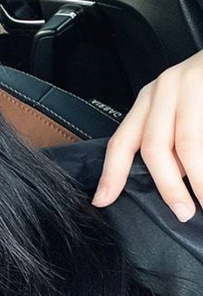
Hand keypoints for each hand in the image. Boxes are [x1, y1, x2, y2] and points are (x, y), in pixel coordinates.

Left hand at [91, 49, 202, 221]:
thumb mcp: (180, 110)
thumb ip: (170, 144)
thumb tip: (170, 188)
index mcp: (149, 99)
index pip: (122, 141)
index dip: (111, 174)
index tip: (102, 200)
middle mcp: (164, 90)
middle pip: (155, 146)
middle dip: (168, 186)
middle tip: (183, 212)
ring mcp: (190, 84)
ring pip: (187, 143)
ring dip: (198, 179)